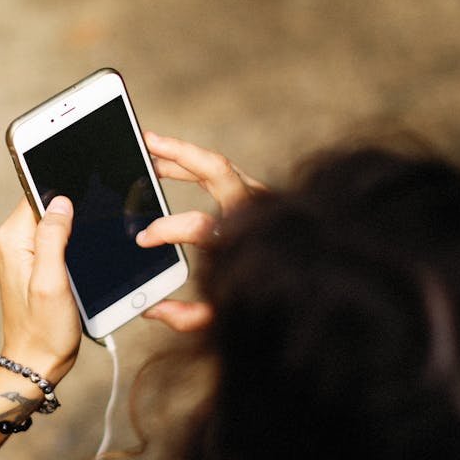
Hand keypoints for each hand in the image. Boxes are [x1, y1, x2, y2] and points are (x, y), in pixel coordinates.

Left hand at [0, 196, 80, 383]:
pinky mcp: (34, 264)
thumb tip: (61, 201)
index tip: (85, 206)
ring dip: (73, 232)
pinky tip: (79, 262)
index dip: (63, 194)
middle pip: (46, 206)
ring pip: (53, 223)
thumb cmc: (44, 329)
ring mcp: (22, 253)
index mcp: (12, 239)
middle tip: (87, 238)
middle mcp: (12, 242)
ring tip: (81, 257)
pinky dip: (71, 246)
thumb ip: (53, 237)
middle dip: (71, 214)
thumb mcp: (51, 282)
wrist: (38, 362)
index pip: (37, 194)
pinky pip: (55, 241)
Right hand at [136, 132, 265, 331]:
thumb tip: (153, 309)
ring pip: (218, 165)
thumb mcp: (230, 316)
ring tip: (150, 145)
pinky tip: (170, 163)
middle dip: (179, 154)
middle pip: (218, 170)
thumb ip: (191, 316)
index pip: (201, 225)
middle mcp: (256, 213)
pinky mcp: (256, 195)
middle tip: (146, 143)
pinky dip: (194, 165)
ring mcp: (259, 199)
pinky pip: (221, 172)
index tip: (143, 238)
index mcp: (246, 241)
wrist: (316, 282)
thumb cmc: (273, 299)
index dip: (167, 229)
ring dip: (182, 155)